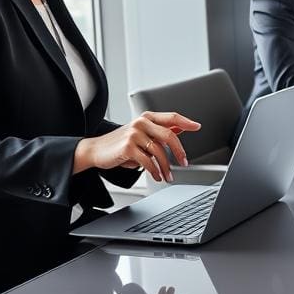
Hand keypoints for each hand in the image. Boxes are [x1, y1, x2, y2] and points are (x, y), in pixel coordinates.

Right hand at [74, 112, 200, 182]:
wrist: (96, 150)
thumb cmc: (120, 143)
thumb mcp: (142, 134)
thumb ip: (160, 131)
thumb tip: (181, 128)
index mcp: (147, 117)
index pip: (171, 117)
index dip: (186, 122)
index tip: (197, 127)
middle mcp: (141, 122)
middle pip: (169, 135)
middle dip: (179, 151)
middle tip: (185, 162)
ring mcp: (134, 133)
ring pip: (159, 151)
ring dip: (166, 167)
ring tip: (168, 176)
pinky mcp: (128, 146)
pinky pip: (148, 161)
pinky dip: (155, 171)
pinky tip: (157, 176)